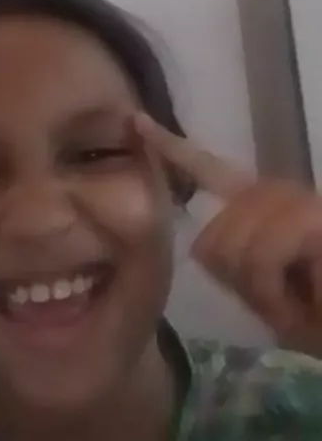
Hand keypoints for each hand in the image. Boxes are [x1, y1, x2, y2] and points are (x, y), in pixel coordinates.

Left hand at [135, 113, 321, 358]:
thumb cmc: (317, 315)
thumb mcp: (262, 290)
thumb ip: (229, 260)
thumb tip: (197, 244)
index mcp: (262, 205)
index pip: (211, 170)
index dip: (175, 150)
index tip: (137, 124)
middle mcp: (280, 192)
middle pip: (212, 232)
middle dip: (236, 277)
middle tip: (278, 296)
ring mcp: (303, 201)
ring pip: (233, 247)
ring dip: (260, 290)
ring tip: (297, 298)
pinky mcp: (318, 217)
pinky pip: (262, 256)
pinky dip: (273, 291)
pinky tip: (306, 297)